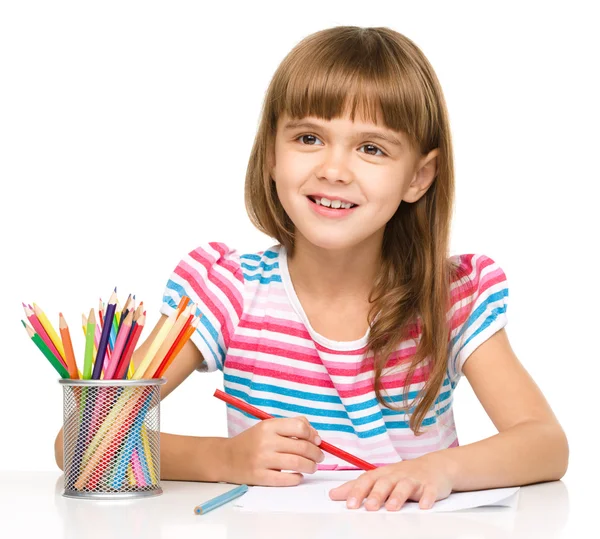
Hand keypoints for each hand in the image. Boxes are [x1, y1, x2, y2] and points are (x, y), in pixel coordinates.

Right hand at [222, 417, 324, 485]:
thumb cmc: (251, 441)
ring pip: (297, 463)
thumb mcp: (267, 426)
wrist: (226, 458)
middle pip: (302, 447)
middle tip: (319, 457)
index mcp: (269, 426)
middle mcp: (266, 441)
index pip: (300, 427)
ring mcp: (262, 459)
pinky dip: (297, 478)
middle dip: (316, 453)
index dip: (313, 435)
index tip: (317, 441)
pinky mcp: (260, 476)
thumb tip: (314, 435)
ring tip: (312, 467)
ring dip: (311, 466)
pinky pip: (286, 479)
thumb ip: (290, 426)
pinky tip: (298, 476)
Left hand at [329, 452, 453, 510]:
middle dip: (376, 494)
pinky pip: (429, 491)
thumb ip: (358, 487)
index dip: (358, 491)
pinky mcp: (431, 485)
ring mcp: (414, 479)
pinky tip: (424, 505)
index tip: (349, 504)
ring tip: (392, 508)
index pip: (367, 480)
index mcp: (383, 474)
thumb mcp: (381, 478)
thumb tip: (333, 494)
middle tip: (368, 507)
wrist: (436, 466)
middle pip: (385, 482)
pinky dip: (427, 498)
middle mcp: (397, 475)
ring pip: (405, 486)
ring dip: (398, 496)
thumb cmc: (404, 474)